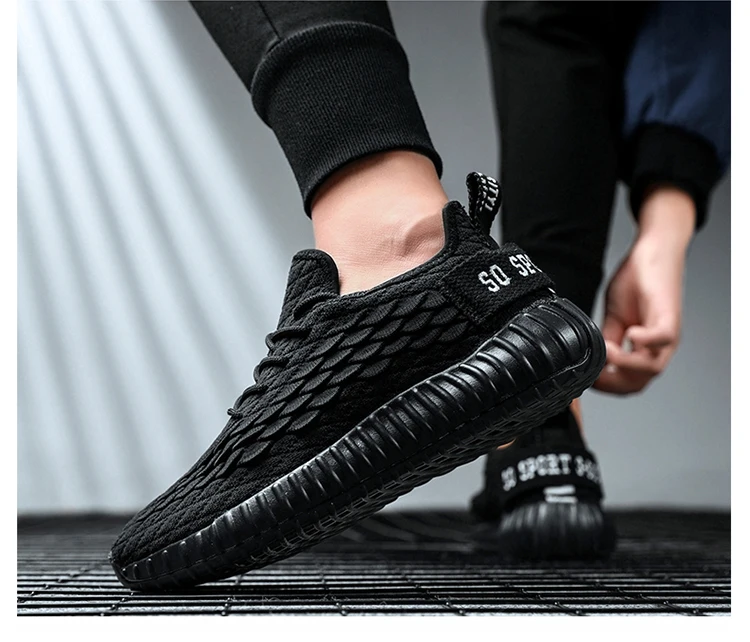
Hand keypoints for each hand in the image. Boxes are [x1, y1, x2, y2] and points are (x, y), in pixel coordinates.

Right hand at [594, 186, 694, 394]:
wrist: (652, 252)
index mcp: (644, 350)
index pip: (628, 383)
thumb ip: (605, 340)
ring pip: (651, 368)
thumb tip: (592, 361)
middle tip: (593, 373)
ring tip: (606, 350)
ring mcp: (666, 334)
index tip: (586, 379)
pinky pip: (662, 338)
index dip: (606, 387)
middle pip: (639, 383)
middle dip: (612, 384)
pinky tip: (629, 334)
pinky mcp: (669, 316)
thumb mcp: (613, 317)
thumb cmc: (636, 282)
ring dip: (624, 366)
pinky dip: (644, 342)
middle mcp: (657, 347)